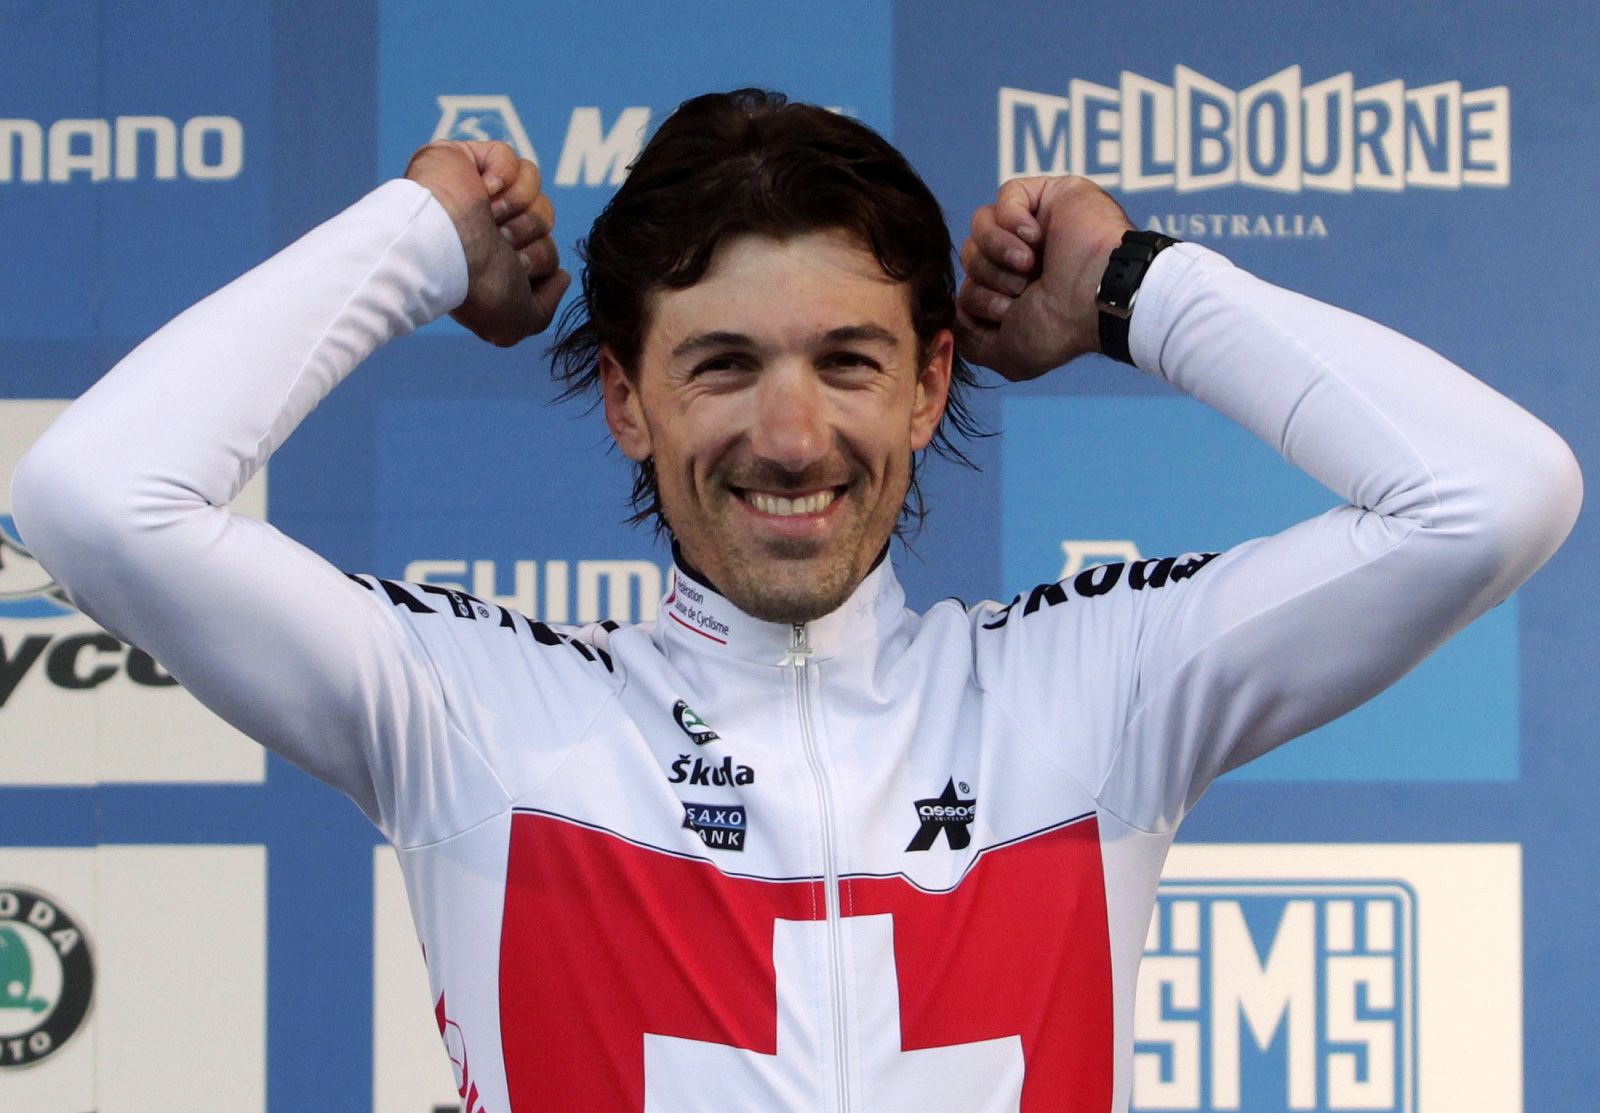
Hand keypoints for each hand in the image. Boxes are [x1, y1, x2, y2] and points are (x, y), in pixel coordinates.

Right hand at [404, 140, 570, 346]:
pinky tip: (483, 189)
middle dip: (527, 232)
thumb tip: (562, 277)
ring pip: (533, 186)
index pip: (547, 251)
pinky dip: (503, 173)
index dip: (538, 259)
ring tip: (488, 215)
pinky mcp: (466, 158)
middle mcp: (488, 227)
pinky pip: (510, 156)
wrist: (444, 247)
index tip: (511, 268)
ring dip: (516, 205)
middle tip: (498, 240)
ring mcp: (476, 192)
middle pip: (544, 217)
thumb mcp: (514, 322)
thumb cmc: (475, 287)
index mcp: (497, 260)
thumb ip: (546, 309)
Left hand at [956, 176, 1133, 379]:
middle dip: (988, 277)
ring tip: (1029, 265)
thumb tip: (953, 313)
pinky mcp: (1049, 194)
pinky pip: (1006, 195)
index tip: (1008, 314)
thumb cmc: (1059, 329)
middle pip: (969, 255)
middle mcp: (1022, 260)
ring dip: (998, 251)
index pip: (966, 285)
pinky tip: (1035, 237)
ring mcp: (1035, 225)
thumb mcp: (1008, 354)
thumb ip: (971, 341)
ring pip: (980, 224)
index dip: (976, 300)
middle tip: (1021, 289)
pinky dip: (1012, 220)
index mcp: (1013, 294)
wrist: (1097, 298)